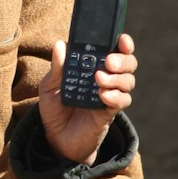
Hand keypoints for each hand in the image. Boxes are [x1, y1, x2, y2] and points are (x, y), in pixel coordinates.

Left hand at [37, 33, 136, 165]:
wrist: (56, 139)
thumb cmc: (55, 109)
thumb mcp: (49, 86)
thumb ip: (57, 67)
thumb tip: (60, 44)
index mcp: (93, 66)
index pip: (114, 50)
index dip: (122, 43)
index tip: (121, 39)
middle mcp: (106, 79)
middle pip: (128, 64)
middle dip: (122, 60)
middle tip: (108, 62)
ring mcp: (110, 95)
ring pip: (128, 81)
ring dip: (117, 78)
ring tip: (98, 79)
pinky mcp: (110, 112)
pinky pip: (122, 101)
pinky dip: (115, 96)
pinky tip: (103, 95)